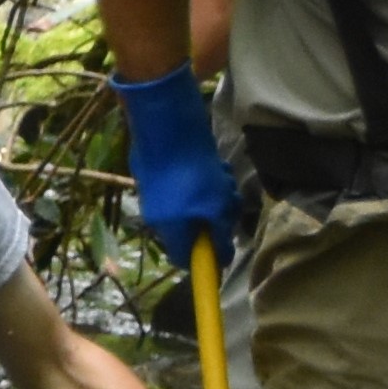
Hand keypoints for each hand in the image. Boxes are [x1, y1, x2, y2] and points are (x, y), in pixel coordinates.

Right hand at [114, 68, 231, 255]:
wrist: (168, 127)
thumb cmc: (195, 175)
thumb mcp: (217, 209)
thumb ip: (220, 237)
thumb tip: (223, 259)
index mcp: (168, 229)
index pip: (184, 259)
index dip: (205, 260)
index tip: (223, 250)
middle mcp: (158, 215)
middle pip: (193, 230)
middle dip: (216, 218)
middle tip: (231, 202)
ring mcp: (156, 192)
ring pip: (193, 205)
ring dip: (214, 195)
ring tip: (224, 176)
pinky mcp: (159, 172)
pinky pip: (185, 186)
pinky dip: (202, 179)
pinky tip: (212, 163)